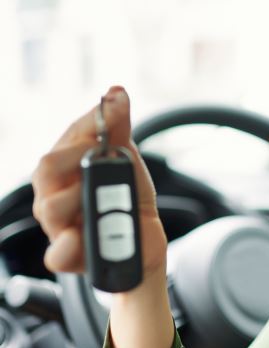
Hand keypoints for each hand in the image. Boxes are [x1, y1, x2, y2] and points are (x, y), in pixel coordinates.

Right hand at [31, 86, 167, 285]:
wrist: (143, 240)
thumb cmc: (126, 197)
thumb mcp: (125, 159)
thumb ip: (116, 127)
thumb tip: (115, 91)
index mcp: (63, 169)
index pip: (64, 140)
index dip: (89, 125)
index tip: (115, 112)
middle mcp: (52, 195)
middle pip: (47, 170)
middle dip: (79, 158)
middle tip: (107, 159)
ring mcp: (57, 226)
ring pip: (49, 208)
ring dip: (79, 198)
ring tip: (103, 198)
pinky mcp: (69, 256)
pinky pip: (57, 254)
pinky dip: (68, 245)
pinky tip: (80, 236)